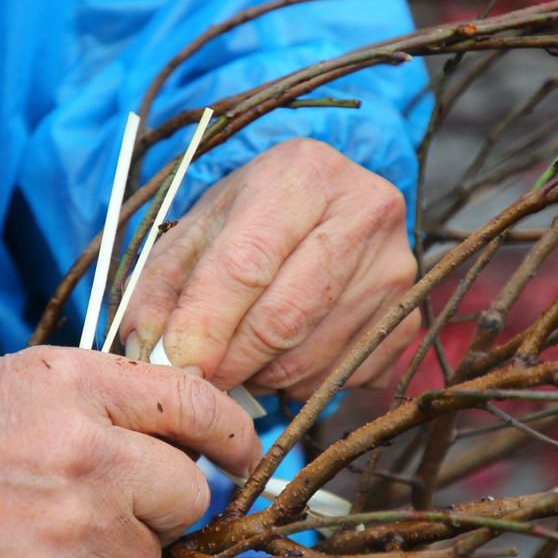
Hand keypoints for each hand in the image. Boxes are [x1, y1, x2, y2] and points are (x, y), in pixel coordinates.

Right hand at [0, 346, 259, 557]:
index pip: (196, 408)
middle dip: (162, 500)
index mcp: (84, 397)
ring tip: (51, 524)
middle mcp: (88, 467)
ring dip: (114, 549)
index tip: (243, 451)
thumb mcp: (38, 378)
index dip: (232, 433)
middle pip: (188, 500)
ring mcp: (69, 542)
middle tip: (112, 492)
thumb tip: (197, 427)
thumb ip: (121, 394)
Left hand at [120, 138, 418, 398]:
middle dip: (229, 362)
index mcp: (304, 173)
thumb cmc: (250, 221)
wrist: (323, 213)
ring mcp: (395, 270)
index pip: (248, 263)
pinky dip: (295, 383)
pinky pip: (337, 378)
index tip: (175, 364)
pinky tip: (281, 356)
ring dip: (260, 376)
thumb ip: (163, 287)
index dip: (206, 323)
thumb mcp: (196, 233)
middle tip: (196, 379)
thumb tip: (150, 351)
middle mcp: (365, 213)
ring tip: (238, 357)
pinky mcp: (406, 319)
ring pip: (309, 358)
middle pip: (284, 318)